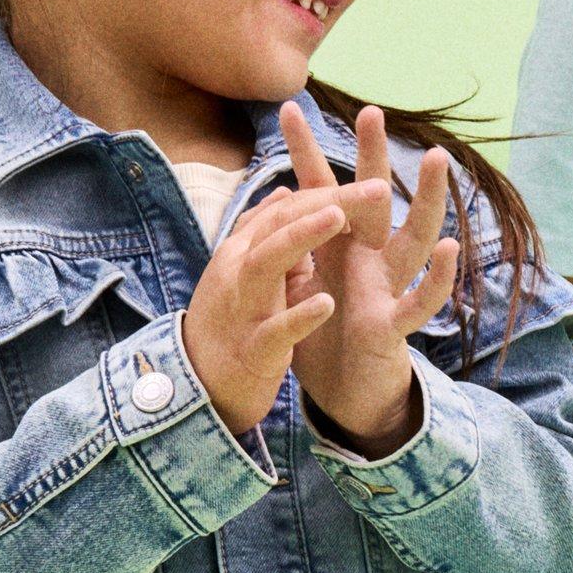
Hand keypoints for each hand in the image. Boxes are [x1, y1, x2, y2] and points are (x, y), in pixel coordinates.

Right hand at [178, 181, 349, 437]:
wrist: (196, 387)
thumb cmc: (229, 325)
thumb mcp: (246, 274)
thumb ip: (267, 234)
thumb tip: (286, 191)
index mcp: (242, 252)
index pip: (286, 210)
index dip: (327, 194)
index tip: (370, 185)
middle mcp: (239, 271)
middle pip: (281, 223)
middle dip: (328, 201)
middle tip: (376, 187)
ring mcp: (244, 309)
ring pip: (267, 262)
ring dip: (302, 237)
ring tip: (339, 218)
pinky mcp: (253, 351)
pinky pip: (275, 331)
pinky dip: (299, 317)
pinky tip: (327, 303)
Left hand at [284, 104, 461, 453]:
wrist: (346, 394)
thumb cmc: (327, 336)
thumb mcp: (303, 284)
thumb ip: (300, 246)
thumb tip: (279, 202)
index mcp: (340, 247)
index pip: (320, 190)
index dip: (304, 152)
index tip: (287, 108)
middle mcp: (369, 258)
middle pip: (374, 199)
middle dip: (373, 156)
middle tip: (372, 110)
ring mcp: (388, 288)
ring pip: (413, 238)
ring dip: (426, 200)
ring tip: (436, 160)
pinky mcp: (396, 325)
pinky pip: (422, 300)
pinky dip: (439, 277)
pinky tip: (453, 248)